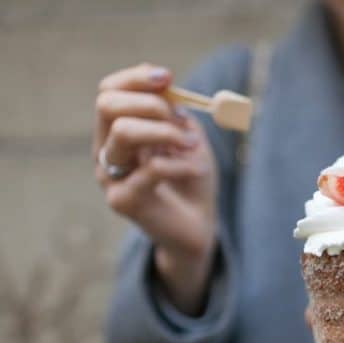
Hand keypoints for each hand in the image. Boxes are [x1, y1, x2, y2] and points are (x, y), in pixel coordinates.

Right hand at [93, 63, 216, 313]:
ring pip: (124, 132)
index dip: (136, 79)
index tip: (168, 77)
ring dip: (167, 132)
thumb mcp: (188, 137)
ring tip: (193, 145)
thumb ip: (176, 112)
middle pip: (108, 105)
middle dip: (151, 104)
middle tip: (181, 120)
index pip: (109, 92)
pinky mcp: (123, 201)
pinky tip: (198, 169)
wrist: (197, 224)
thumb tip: (166, 85)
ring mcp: (110, 177)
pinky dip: (184, 163)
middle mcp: (105, 151)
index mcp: (116, 131)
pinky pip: (153, 168)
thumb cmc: (191, 177)